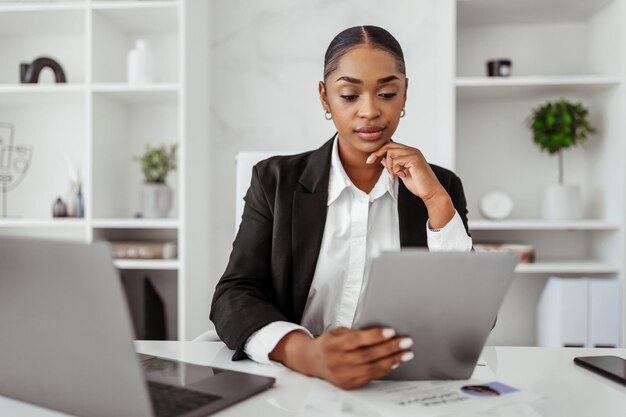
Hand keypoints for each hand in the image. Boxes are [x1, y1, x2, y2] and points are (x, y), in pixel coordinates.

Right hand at [269, 327, 413, 389]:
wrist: (312, 361)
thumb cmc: (328, 343)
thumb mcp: (338, 332)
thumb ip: (356, 333)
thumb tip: (380, 333)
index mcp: (334, 344)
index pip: (357, 340)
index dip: (375, 336)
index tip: (390, 331)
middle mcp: (338, 361)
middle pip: (368, 355)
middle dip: (390, 348)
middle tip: (405, 342)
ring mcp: (343, 374)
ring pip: (372, 368)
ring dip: (392, 360)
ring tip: (406, 353)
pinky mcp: (348, 384)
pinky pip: (370, 377)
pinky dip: (384, 369)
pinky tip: (394, 363)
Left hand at [366, 141, 454, 228]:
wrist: (431, 192)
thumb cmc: (419, 185)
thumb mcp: (401, 174)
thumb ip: (393, 166)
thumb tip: (382, 159)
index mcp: (410, 153)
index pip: (391, 146)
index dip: (379, 151)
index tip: (370, 160)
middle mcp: (412, 150)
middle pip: (389, 145)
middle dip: (377, 153)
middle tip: (370, 162)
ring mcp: (414, 154)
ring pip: (391, 152)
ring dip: (389, 166)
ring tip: (394, 175)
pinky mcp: (414, 159)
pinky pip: (396, 161)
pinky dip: (395, 170)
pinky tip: (401, 176)